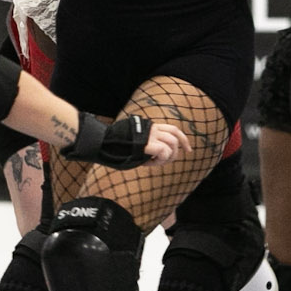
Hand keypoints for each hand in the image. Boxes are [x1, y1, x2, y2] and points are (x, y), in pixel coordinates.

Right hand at [62, 113, 184, 168]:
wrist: (102, 144)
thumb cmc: (115, 148)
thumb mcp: (134, 144)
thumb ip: (147, 145)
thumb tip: (159, 154)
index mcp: (150, 127)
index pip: (173, 129)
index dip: (183, 139)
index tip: (188, 150)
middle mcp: (152, 129)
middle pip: (175, 137)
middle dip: (176, 152)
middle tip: (166, 161)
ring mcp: (149, 136)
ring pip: (172, 144)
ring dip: (168, 157)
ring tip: (155, 162)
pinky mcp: (146, 144)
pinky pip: (163, 152)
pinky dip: (160, 160)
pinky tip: (150, 162)